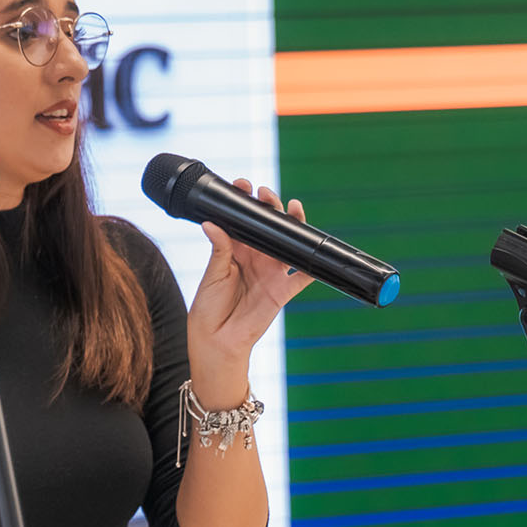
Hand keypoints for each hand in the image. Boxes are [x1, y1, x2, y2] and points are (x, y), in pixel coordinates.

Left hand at [185, 179, 313, 399]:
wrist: (217, 341)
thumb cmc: (208, 308)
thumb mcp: (212, 275)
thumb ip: (219, 250)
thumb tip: (212, 223)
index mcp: (234, 251)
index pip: (242, 221)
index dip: (244, 202)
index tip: (243, 185)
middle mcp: (254, 258)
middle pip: (268, 228)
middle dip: (269, 207)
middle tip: (266, 194)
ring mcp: (271, 273)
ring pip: (288, 245)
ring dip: (293, 226)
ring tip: (293, 208)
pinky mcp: (283, 291)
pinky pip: (304, 277)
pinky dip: (313, 266)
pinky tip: (318, 252)